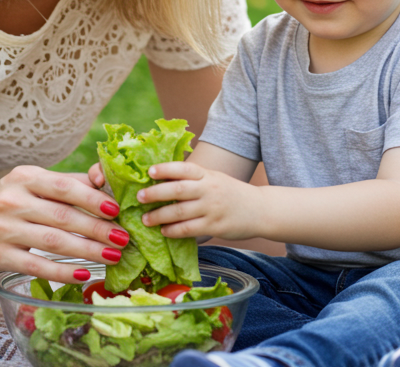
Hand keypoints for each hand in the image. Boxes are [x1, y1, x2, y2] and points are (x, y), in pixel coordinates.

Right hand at [0, 166, 129, 285]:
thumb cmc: (8, 201)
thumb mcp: (31, 183)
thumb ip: (67, 182)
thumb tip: (105, 181)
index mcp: (25, 178)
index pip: (64, 186)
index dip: (92, 198)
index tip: (116, 210)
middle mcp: (12, 201)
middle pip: (63, 216)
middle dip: (97, 229)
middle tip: (123, 238)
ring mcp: (3, 230)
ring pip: (53, 242)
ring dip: (88, 251)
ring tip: (113, 256)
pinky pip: (36, 265)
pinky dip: (63, 271)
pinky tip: (84, 274)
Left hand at [136, 161, 258, 240]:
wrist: (260, 210)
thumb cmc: (231, 193)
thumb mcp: (214, 179)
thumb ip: (193, 179)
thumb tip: (160, 180)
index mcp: (208, 175)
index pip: (184, 168)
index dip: (166, 169)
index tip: (149, 172)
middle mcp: (209, 189)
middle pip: (178, 190)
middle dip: (155, 193)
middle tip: (139, 197)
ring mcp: (212, 209)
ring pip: (180, 212)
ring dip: (160, 216)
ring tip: (145, 219)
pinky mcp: (215, 227)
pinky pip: (189, 229)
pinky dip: (174, 231)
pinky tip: (164, 231)